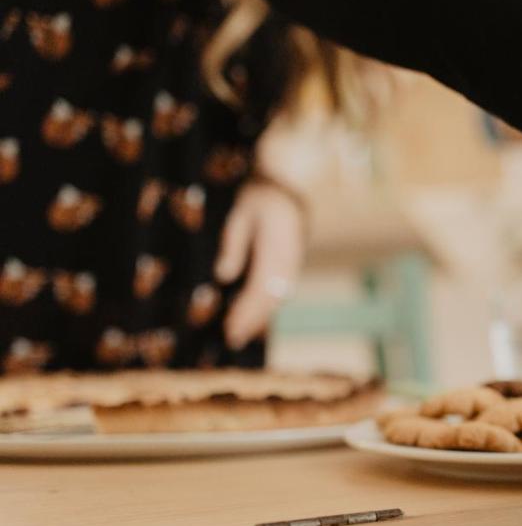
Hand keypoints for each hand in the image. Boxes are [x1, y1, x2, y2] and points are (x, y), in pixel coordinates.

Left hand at [214, 180, 305, 349]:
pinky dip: (266, 306)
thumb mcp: (240, 212)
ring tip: (240, 334)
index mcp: (278, 245)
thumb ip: (233, 243)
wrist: (288, 185)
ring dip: (260, 317)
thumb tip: (224, 277)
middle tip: (232, 340)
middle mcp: (290, 259)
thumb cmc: (259, 195)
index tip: (230, 328)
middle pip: (272, 297)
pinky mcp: (291, 265)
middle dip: (252, 320)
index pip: (261, 286)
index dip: (245, 310)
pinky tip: (252, 315)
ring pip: (278, 297)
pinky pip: (280, 291)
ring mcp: (294, 263)